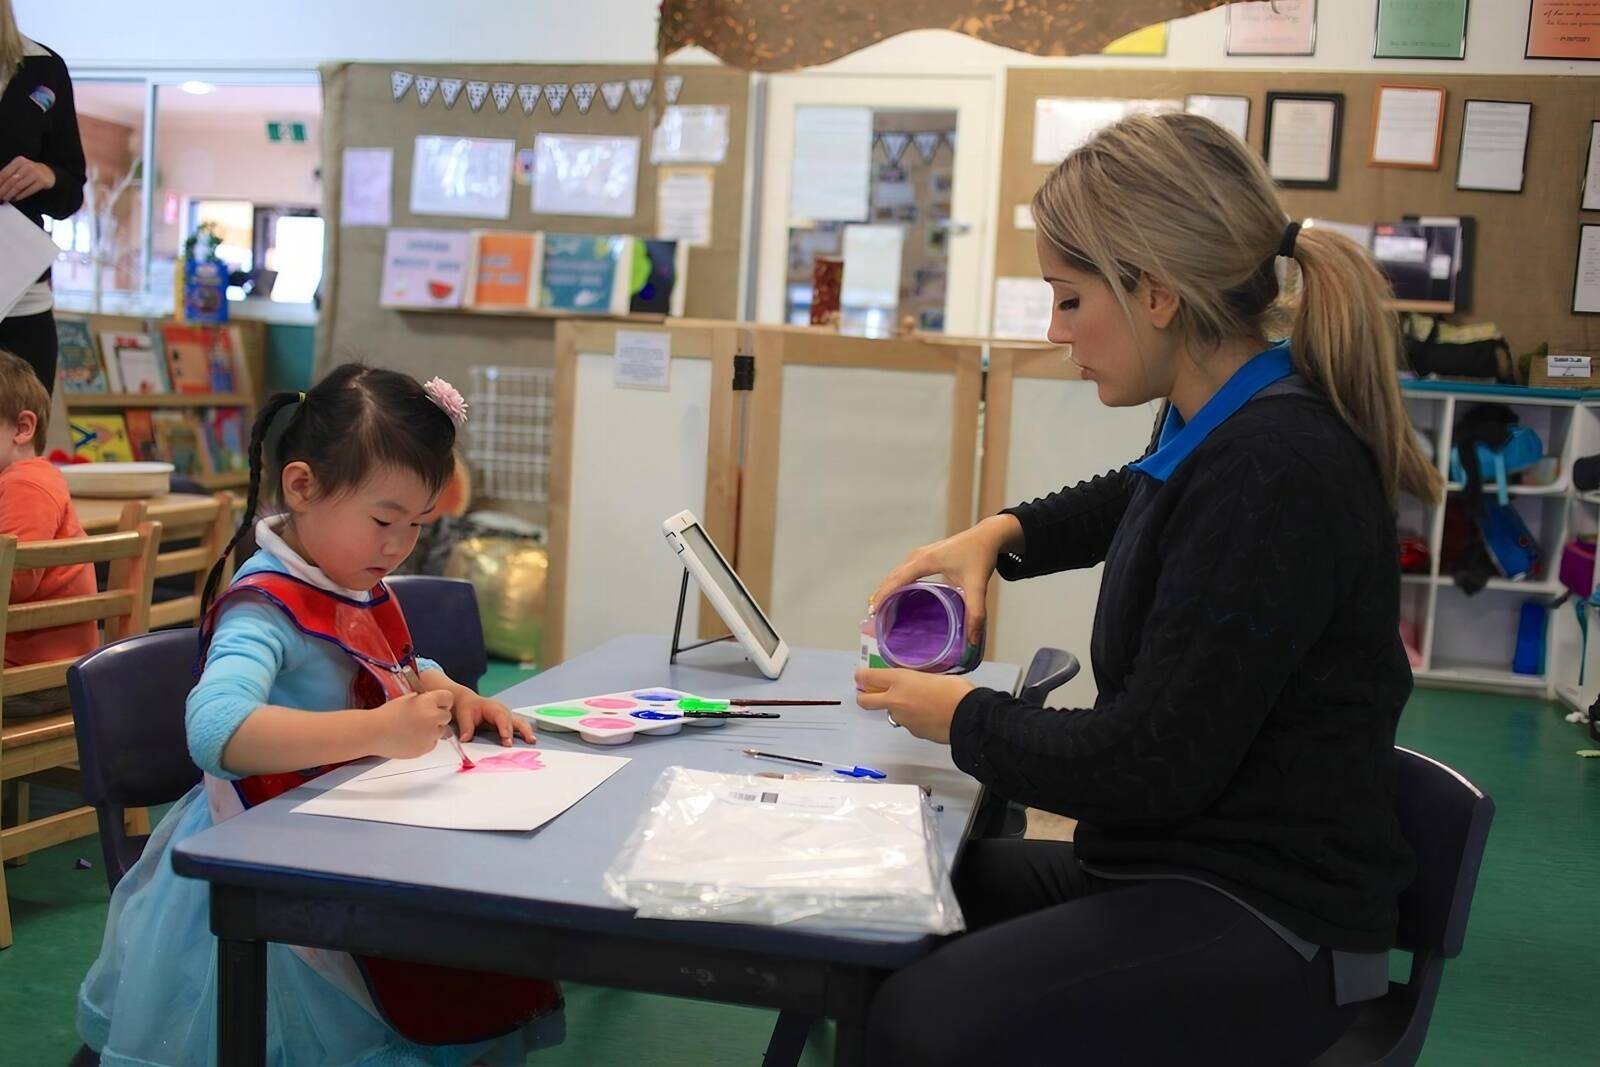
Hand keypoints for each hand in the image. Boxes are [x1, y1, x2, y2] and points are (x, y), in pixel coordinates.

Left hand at [0, 157, 55, 202]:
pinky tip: (16, 198)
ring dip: (11, 194)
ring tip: (6, 198)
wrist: (49, 172)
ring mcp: (35, 174)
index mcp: (19, 161)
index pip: (5, 173)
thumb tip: (0, 184)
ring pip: (19, 186)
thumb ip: (9, 174)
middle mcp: (27, 166)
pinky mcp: (42, 181)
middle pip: (11, 180)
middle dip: (3, 190)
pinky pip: (29, 190)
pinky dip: (21, 195)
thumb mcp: (20, 168)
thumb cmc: (31, 171)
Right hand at [374, 690, 455, 758]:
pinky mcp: (426, 747)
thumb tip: (434, 701)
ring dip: (432, 730)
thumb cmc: (386, 715)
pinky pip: (433, 743)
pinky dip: (426, 741)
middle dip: (438, 717)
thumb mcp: (407, 699)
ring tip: (413, 729)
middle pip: (447, 716)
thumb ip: (423, 699)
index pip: (448, 698)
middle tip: (422, 719)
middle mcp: (432, 716)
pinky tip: (411, 737)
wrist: (374, 732)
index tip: (438, 704)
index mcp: (427, 701)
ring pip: (441, 731)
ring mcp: (430, 734)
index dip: (443, 702)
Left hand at [455, 692, 535, 745]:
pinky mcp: (508, 722)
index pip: (501, 717)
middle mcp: (503, 711)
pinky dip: (525, 733)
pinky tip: (530, 741)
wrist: (469, 702)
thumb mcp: (464, 715)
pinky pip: (519, 727)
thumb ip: (466, 728)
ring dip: (526, 731)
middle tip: (517, 743)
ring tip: (531, 741)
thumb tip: (465, 740)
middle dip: (518, 731)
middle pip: (513, 720)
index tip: (506, 738)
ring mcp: (508, 716)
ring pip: (520, 722)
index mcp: (493, 707)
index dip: (505, 727)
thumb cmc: (468, 707)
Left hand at [854, 668, 973, 743]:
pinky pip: (907, 722)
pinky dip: (913, 718)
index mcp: (900, 680)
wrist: (968, 718)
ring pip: (890, 712)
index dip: (862, 676)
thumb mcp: (932, 675)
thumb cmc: (955, 690)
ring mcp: (902, 718)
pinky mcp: (912, 732)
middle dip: (864, 696)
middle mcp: (894, 699)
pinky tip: (929, 714)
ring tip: (919, 703)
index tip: (862, 676)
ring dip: (898, 707)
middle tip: (871, 693)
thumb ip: (916, 679)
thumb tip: (914, 684)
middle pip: (865, 700)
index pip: (867, 677)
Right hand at [870, 515, 1019, 645]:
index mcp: (926, 561)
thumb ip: (976, 613)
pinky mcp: (923, 556)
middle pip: (892, 577)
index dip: (884, 596)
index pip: (897, 580)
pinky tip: (895, 596)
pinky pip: (902, 571)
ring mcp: (919, 554)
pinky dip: (894, 583)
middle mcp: (917, 556)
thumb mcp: (978, 586)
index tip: (873, 612)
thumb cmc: (980, 556)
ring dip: (886, 589)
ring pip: (895, 574)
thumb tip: (972, 639)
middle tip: (873, 619)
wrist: (986, 536)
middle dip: (880, 596)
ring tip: (879, 610)